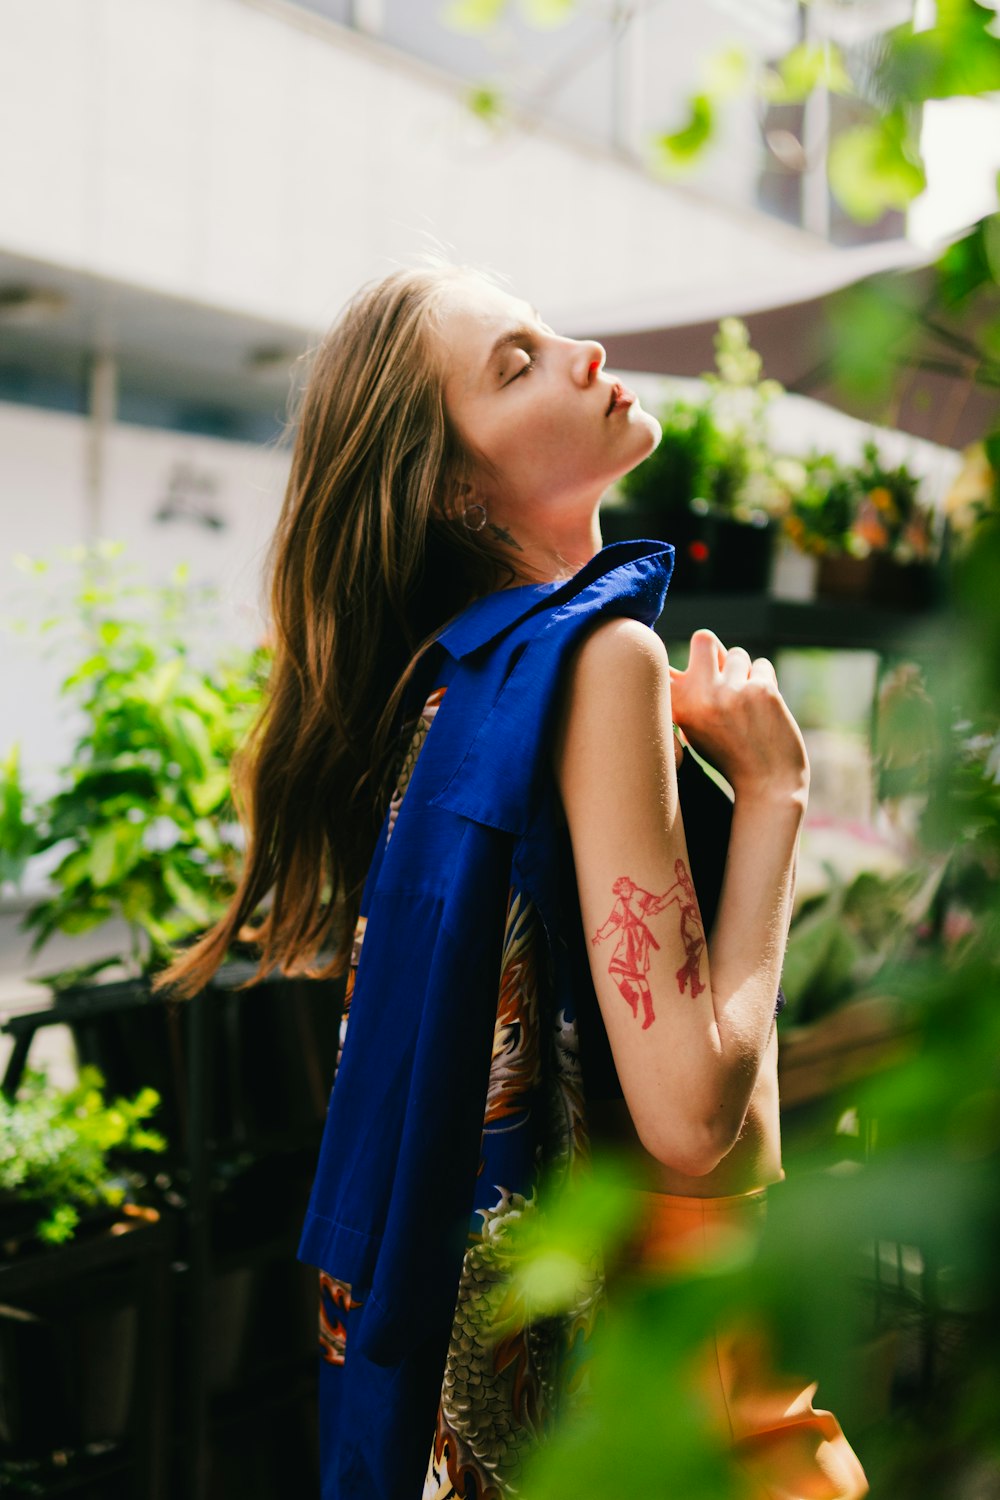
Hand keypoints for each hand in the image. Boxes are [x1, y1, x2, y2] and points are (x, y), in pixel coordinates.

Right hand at [668, 630, 808, 801]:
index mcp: (678, 707)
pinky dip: (766, 681)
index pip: (662, 663)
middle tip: (722, 672)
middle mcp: (699, 696)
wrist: (769, 785)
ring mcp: (731, 691)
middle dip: (714, 650)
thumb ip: (687, 696)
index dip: (664, 656)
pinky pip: (762, 665)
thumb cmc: (731, 756)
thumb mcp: (695, 730)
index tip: (664, 662)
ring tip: (746, 703)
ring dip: (744, 672)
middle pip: (703, 638)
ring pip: (738, 654)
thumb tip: (692, 650)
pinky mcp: (760, 690)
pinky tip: (764, 707)